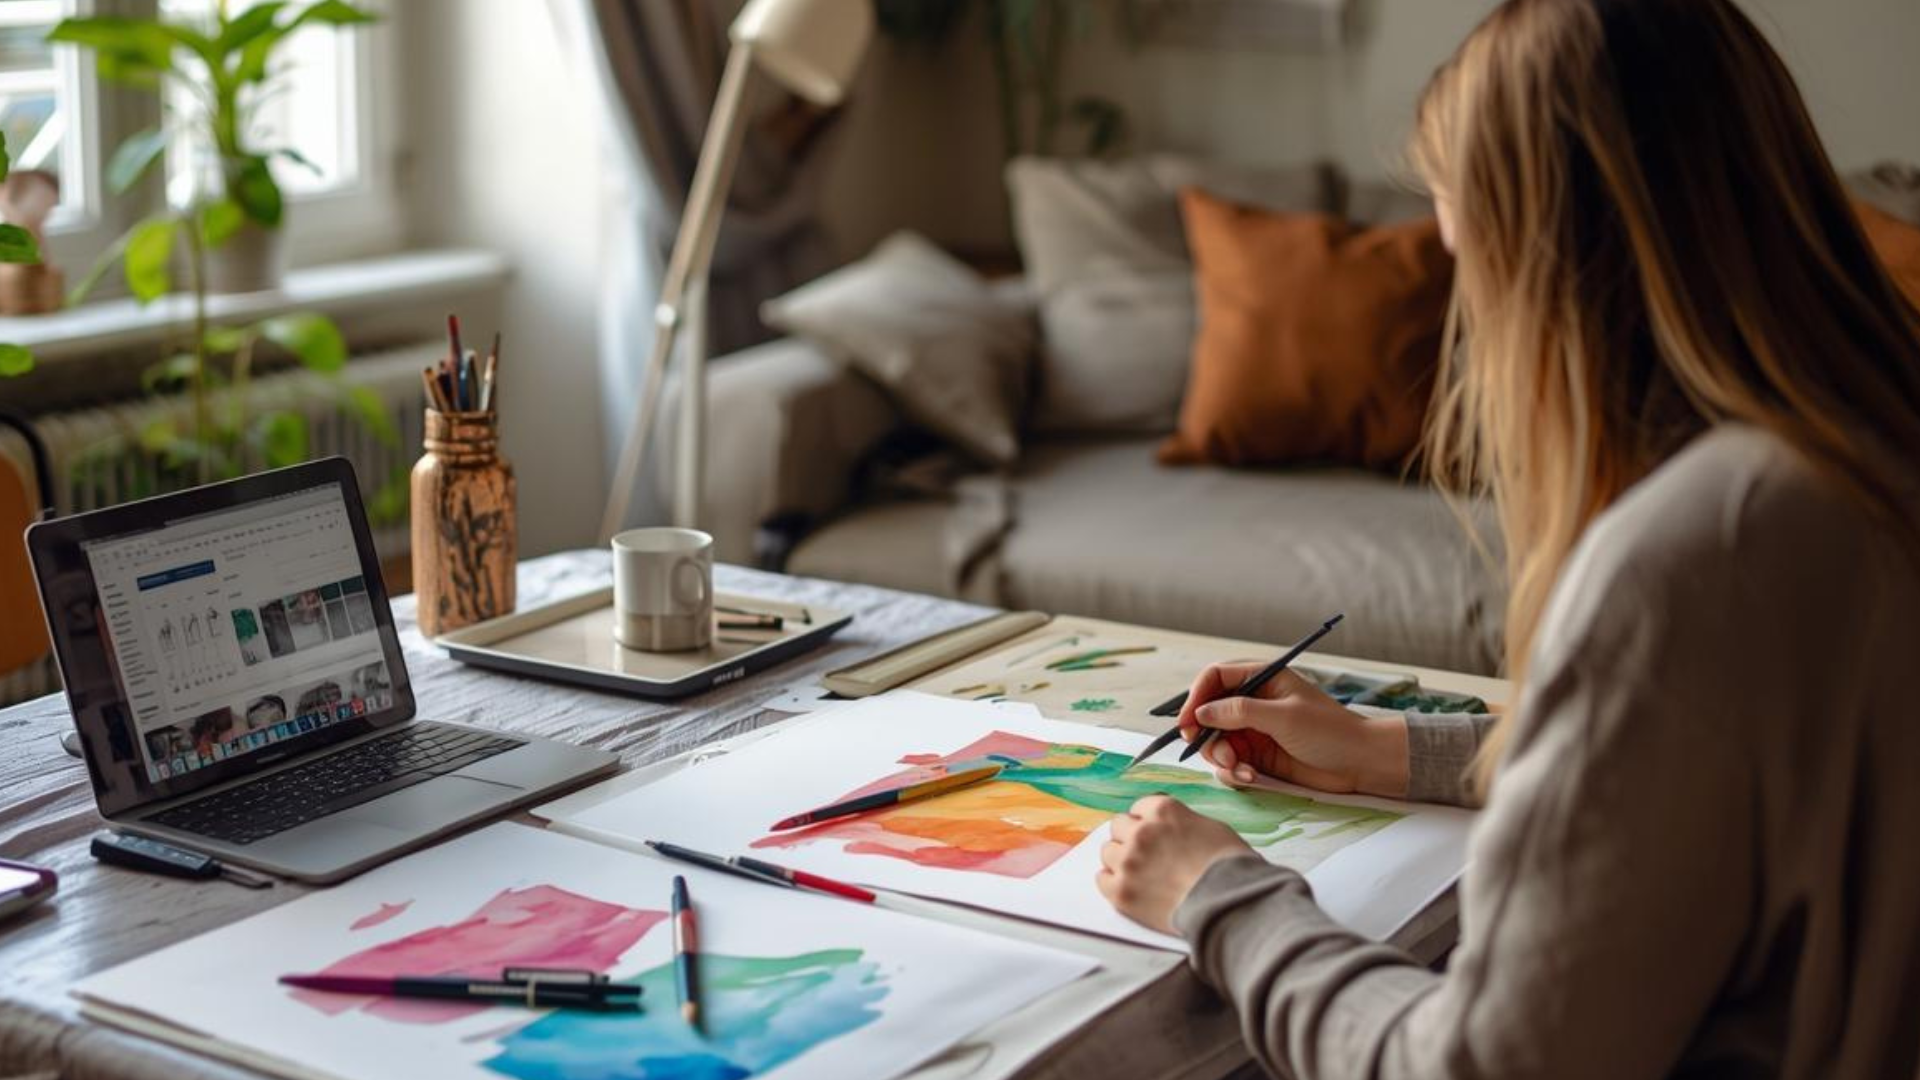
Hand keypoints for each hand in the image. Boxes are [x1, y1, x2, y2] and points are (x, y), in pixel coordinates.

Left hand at [1096, 795, 1252, 932]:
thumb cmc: (1230, 867)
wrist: (1229, 903)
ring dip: (1121, 860)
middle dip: (1130, 838)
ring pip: (1108, 852)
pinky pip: (1102, 880)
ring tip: (1141, 874)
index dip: (1147, 822)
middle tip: (1146, 854)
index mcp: (1163, 810)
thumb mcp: (1211, 828)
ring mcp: (1129, 861)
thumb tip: (1173, 831)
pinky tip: (1129, 887)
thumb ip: (1182, 823)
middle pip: (1118, 826)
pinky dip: (1113, 884)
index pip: (1139, 808)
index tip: (1151, 833)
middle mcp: (1141, 831)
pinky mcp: (1122, 891)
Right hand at [1178, 664, 1408, 797]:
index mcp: (1262, 679)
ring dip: (1221, 758)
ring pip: (1216, 741)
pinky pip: (1230, 762)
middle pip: (1208, 713)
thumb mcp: (1283, 716)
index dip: (1195, 698)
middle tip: (1216, 754)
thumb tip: (1200, 713)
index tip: (1186, 723)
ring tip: (1241, 770)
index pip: (1215, 678)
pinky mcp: (1258, 756)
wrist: (1360, 764)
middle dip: (1206, 735)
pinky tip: (1251, 778)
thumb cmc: (1330, 731)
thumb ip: (1239, 711)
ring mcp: (1254, 730)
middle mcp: (1253, 702)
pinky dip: (1234, 772)